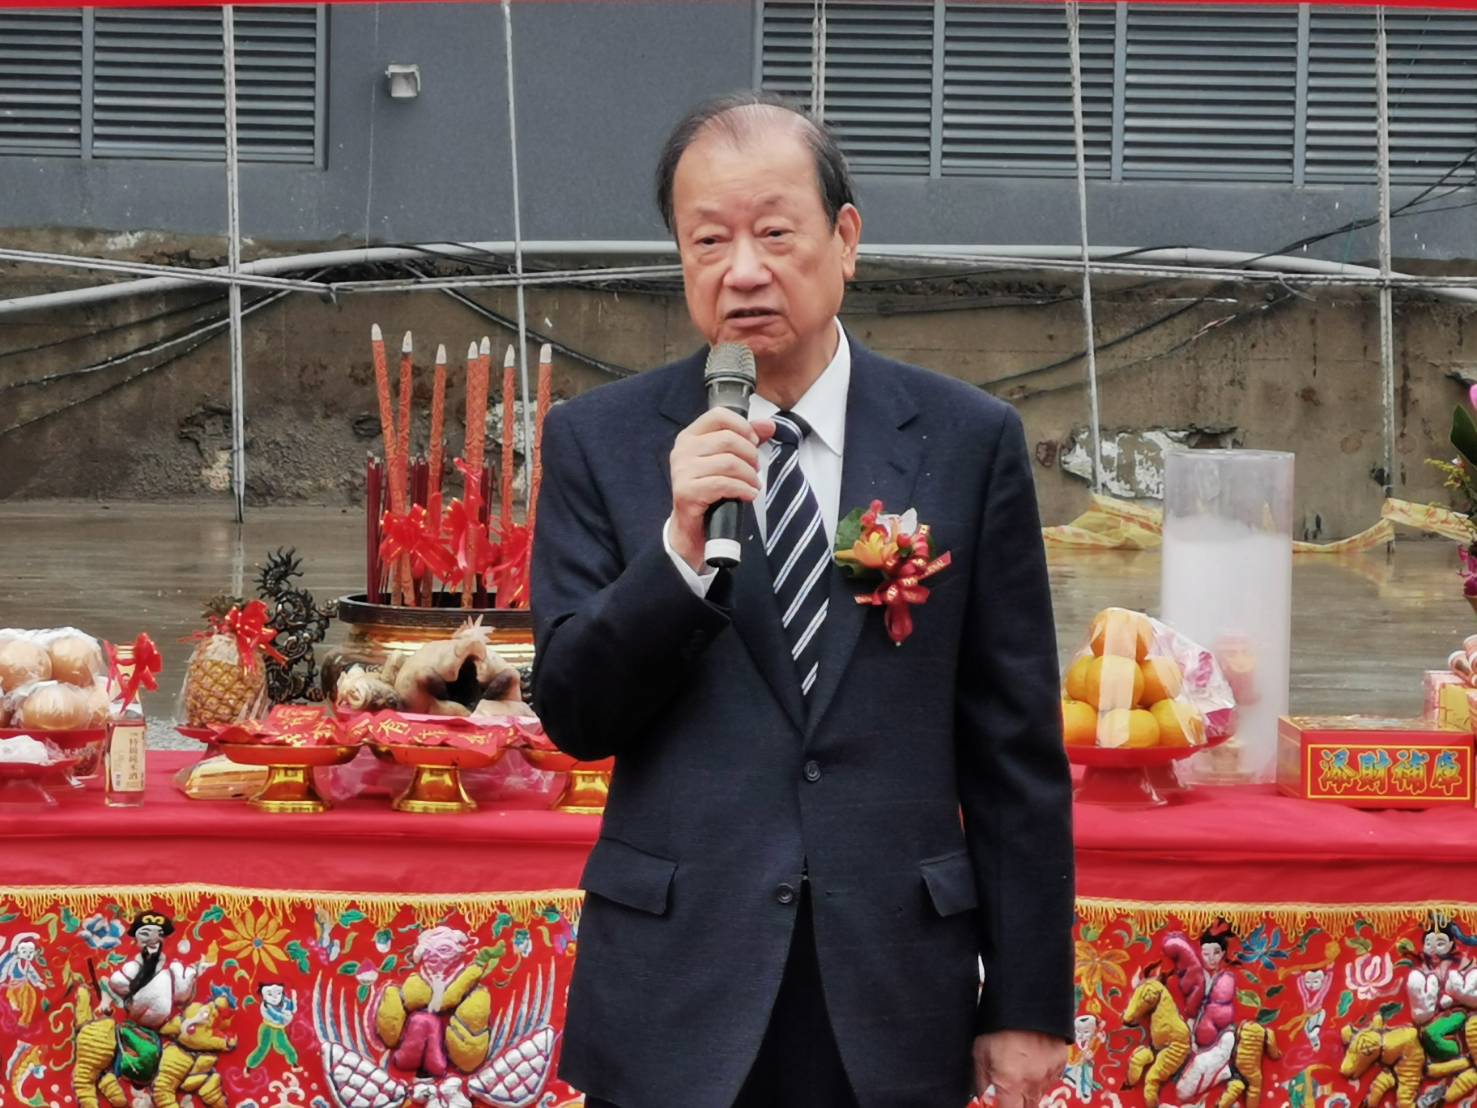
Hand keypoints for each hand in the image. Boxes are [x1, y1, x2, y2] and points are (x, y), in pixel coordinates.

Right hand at [668, 409, 774, 571]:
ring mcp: (682, 471)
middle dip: (750, 455)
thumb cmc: (710, 491)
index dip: (742, 426)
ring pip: (729, 462)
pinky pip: (724, 484)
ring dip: (749, 476)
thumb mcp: (727, 460)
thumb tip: (769, 425)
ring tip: (753, 485)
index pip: (718, 415)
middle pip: (728, 439)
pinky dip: (743, 490)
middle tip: (755, 470)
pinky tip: (748, 495)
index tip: (754, 442)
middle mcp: (682, 450)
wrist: (692, 528)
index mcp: (689, 437)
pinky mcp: (686, 492)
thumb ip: (746, 439)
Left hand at [973, 1029, 1066, 1107]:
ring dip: (1027, 1089)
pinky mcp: (1060, 1064)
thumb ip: (983, 1083)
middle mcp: (1032, 1083)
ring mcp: (1049, 1074)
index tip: (998, 1102)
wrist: (1025, 999)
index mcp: (1009, 1083)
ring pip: (1038, 1095)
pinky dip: (1040, 1075)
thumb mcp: (979, 1052)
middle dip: (1016, 1103)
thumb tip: (985, 1100)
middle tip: (1008, 1089)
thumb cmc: (997, 1023)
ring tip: (1017, 1066)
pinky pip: (1049, 1079)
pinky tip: (1031, 1059)